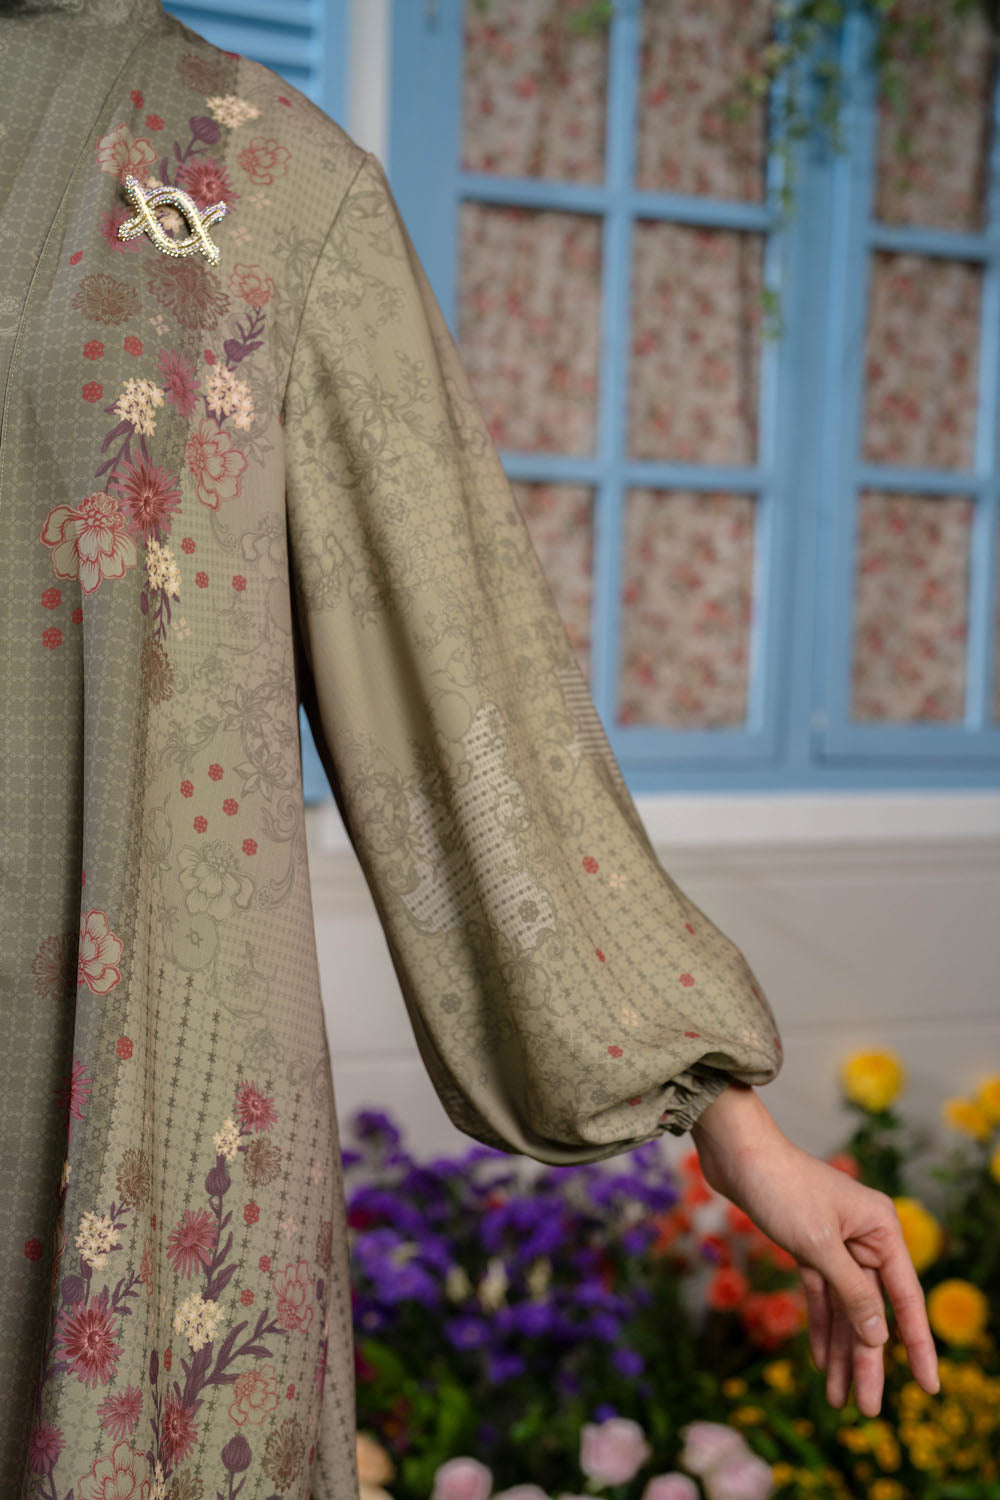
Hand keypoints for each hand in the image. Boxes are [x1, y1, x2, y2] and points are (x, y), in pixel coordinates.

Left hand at [691, 1081, 939, 1417]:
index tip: (929, 1387)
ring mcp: (835, 1242)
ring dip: (842, 1351)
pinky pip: (821, 1295)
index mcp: (881, 1229)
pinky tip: (821, 1362)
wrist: (735, 1151)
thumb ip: (852, 1292)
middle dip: (868, 1361)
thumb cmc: (780, 1186)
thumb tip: (879, 1338)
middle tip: (866, 1410)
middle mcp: (864, 1237)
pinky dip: (820, 1327)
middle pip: (873, 1310)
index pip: (905, 1298)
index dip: (917, 1346)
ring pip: (845, 1308)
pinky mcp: (806, 1245)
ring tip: (840, 1399)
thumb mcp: (818, 1244)